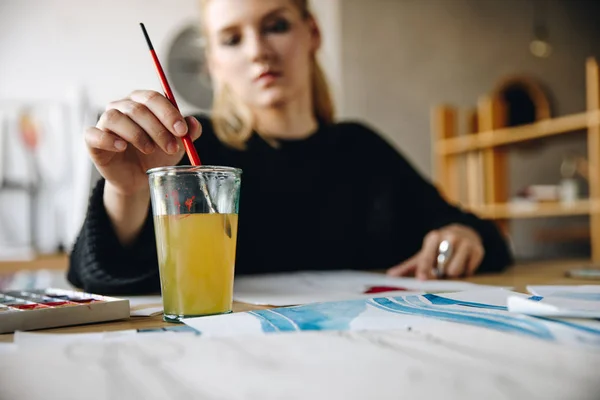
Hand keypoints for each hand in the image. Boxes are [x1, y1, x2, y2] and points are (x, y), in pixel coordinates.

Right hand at [85, 90, 202, 195]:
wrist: (138, 178)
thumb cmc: (156, 155)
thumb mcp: (176, 144)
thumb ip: (187, 133)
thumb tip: (193, 123)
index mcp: (142, 102)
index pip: (154, 98)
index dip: (169, 113)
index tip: (182, 132)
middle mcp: (122, 106)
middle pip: (137, 108)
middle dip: (158, 129)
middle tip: (172, 147)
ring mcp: (105, 121)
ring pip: (116, 117)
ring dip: (137, 134)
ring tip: (150, 150)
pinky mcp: (92, 139)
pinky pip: (95, 133)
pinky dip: (109, 139)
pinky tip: (122, 147)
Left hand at [386, 224, 484, 279]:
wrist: (464, 233)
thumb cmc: (439, 248)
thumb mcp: (423, 254)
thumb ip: (408, 267)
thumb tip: (391, 276)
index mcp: (433, 238)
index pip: (427, 257)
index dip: (424, 269)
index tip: (422, 279)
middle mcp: (450, 237)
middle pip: (443, 267)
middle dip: (440, 275)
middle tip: (439, 271)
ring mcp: (465, 243)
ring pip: (456, 271)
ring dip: (452, 275)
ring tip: (450, 266)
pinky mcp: (478, 250)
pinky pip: (468, 272)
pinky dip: (464, 272)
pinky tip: (463, 263)